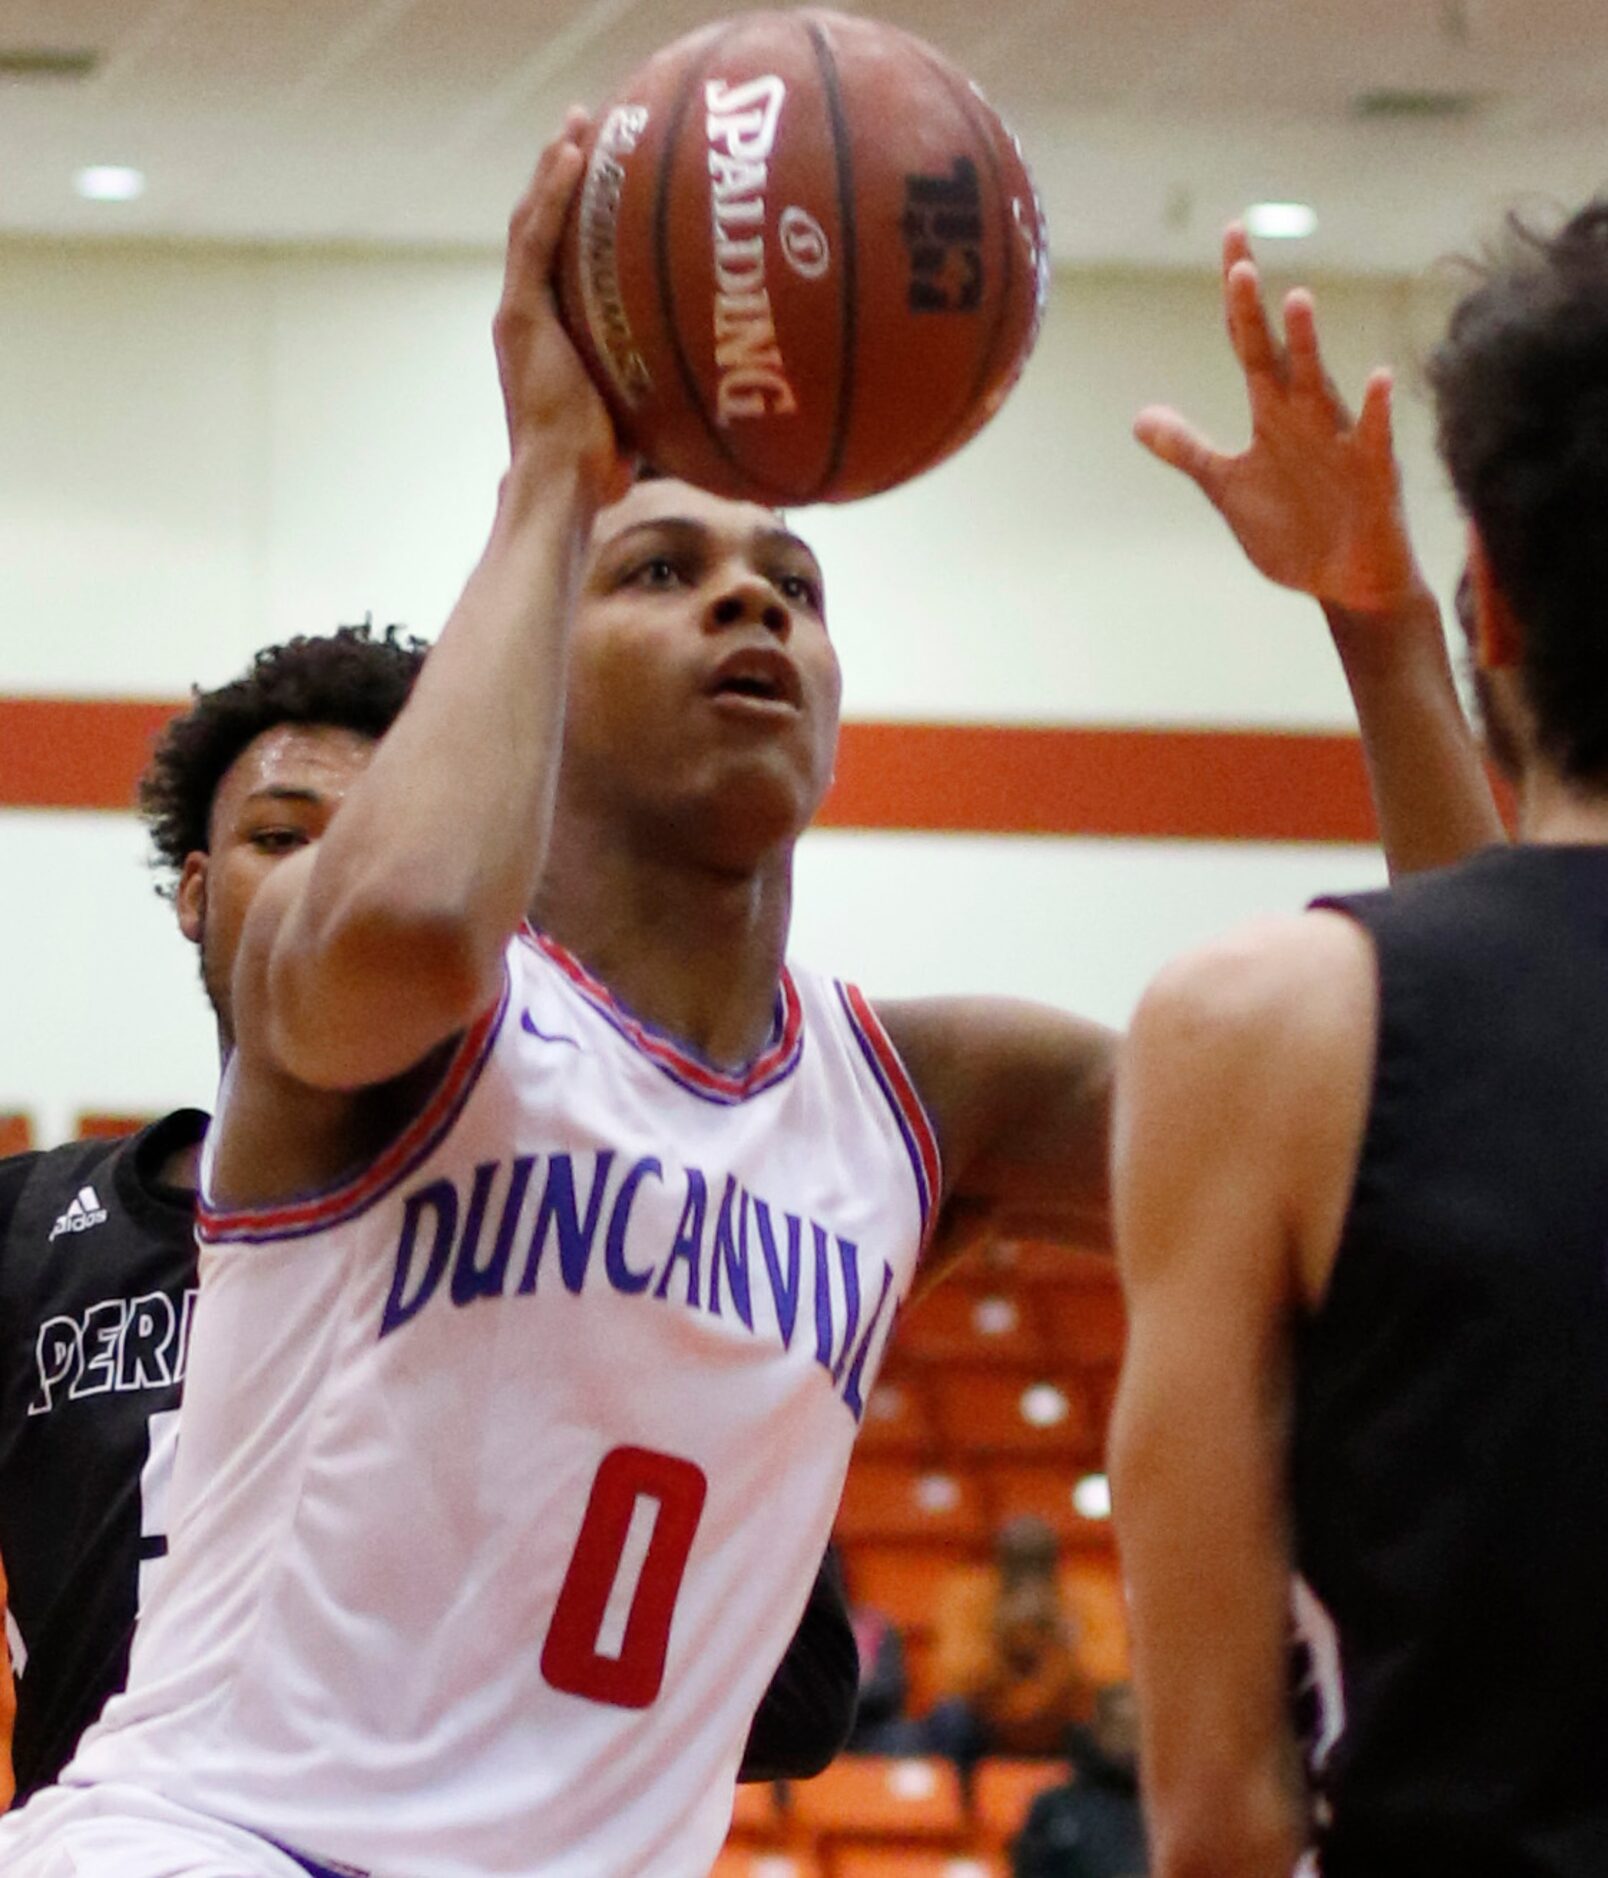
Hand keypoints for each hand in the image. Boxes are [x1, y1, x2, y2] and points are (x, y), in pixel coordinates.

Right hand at [493, 112, 629, 502]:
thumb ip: (664, 394)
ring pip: (531, 222)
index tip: (604, 181)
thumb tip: (721, 402)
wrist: (564, 482)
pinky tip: (573, 154)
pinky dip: (552, 193)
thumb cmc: (602, 470)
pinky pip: (535, 238)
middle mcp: (528, 317)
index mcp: (549, 336)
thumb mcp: (640, 417)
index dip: (575, 219)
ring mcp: (520, 313)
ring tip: (577, 122)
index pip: (559, 262)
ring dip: (553, 167)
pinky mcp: (520, 314)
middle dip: (560, 177)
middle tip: (587, 130)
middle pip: (541, 229)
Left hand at [1134, 225, 1426, 618]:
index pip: (1247, 343)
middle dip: (1256, 311)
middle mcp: (1305, 414)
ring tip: (1295, 300)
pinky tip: (1372, 380)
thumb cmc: (1293, 528)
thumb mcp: (1228, 487)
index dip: (1234, 299)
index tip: (1230, 240)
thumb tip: (1139, 418)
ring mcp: (1339, 439)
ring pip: (1321, 383)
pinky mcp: (1371, 472)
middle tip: (1238, 260)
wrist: (1345, 581)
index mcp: (1271, 414)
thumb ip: (1189, 450)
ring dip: (1308, 346)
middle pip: (1276, 353)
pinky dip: (1372, 409)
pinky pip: (1372, 435)